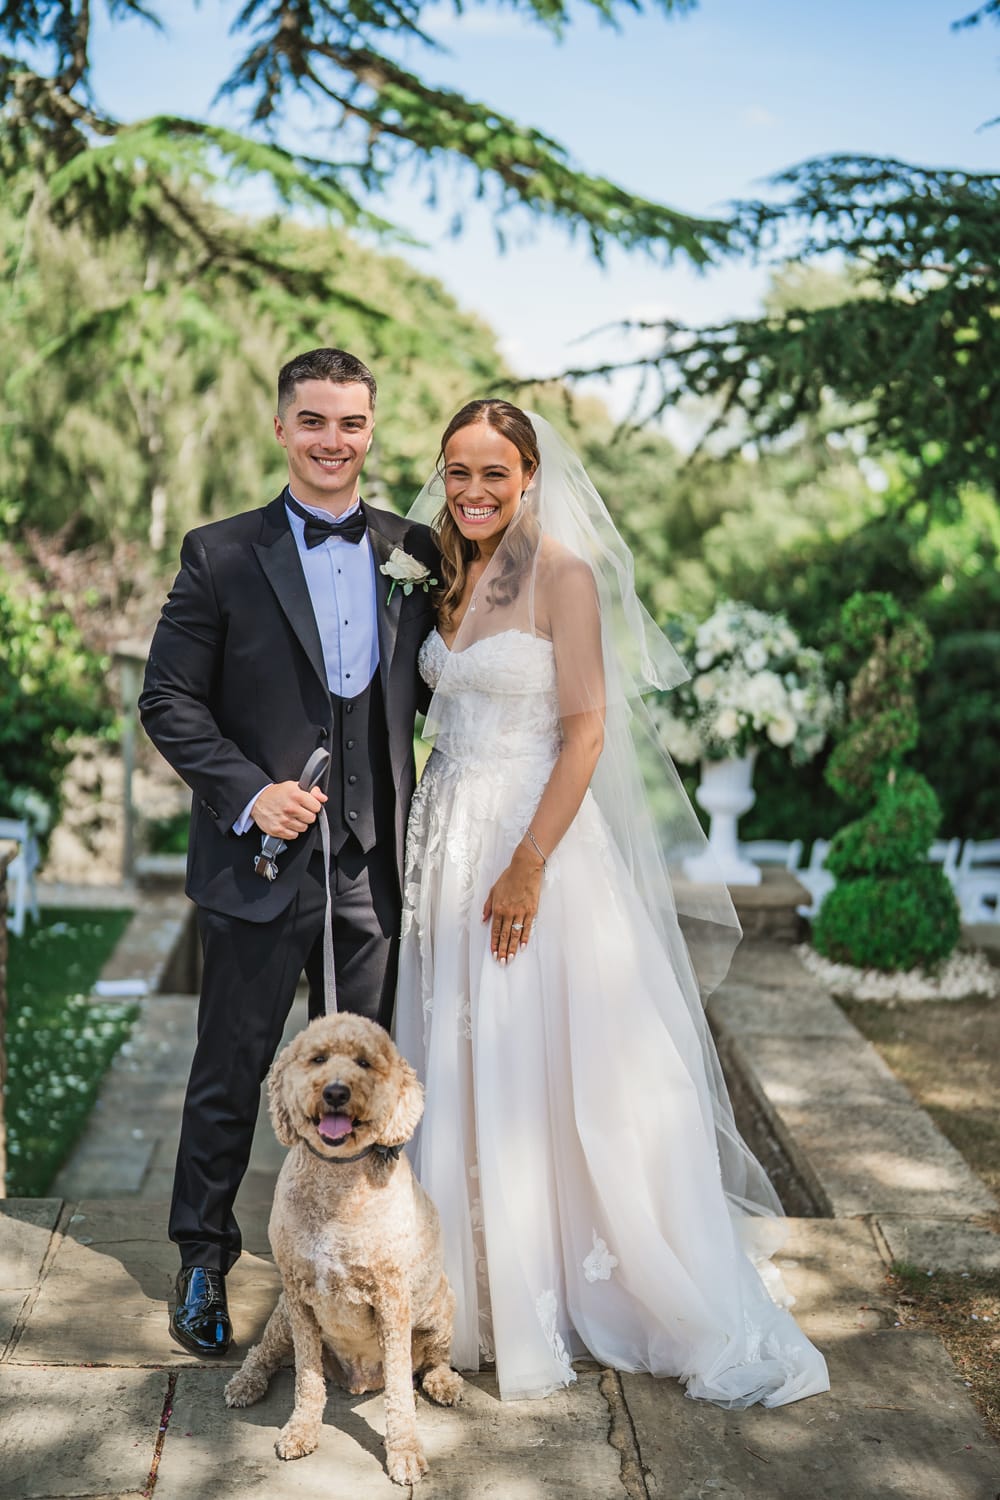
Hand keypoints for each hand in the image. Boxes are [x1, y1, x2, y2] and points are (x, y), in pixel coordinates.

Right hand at [251, 781, 326, 838]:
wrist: (257, 799)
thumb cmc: (276, 793)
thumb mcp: (294, 786)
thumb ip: (311, 792)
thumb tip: (323, 798)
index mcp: (296, 795)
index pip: (317, 807)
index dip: (313, 806)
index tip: (308, 805)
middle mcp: (290, 808)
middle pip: (311, 818)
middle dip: (307, 815)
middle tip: (299, 811)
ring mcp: (283, 820)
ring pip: (303, 828)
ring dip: (299, 824)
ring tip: (292, 817)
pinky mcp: (278, 830)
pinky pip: (294, 835)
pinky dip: (292, 831)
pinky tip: (287, 823)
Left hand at [483, 847, 542, 962]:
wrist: (525, 868)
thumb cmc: (509, 878)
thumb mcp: (493, 890)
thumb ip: (488, 907)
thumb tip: (483, 920)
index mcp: (498, 908)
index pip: (494, 930)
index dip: (493, 943)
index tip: (493, 953)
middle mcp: (509, 912)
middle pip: (504, 935)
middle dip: (502, 950)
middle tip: (501, 962)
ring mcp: (521, 912)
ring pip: (515, 934)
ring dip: (512, 948)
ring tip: (510, 959)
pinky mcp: (531, 910)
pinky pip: (527, 927)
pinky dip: (524, 938)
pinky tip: (522, 947)